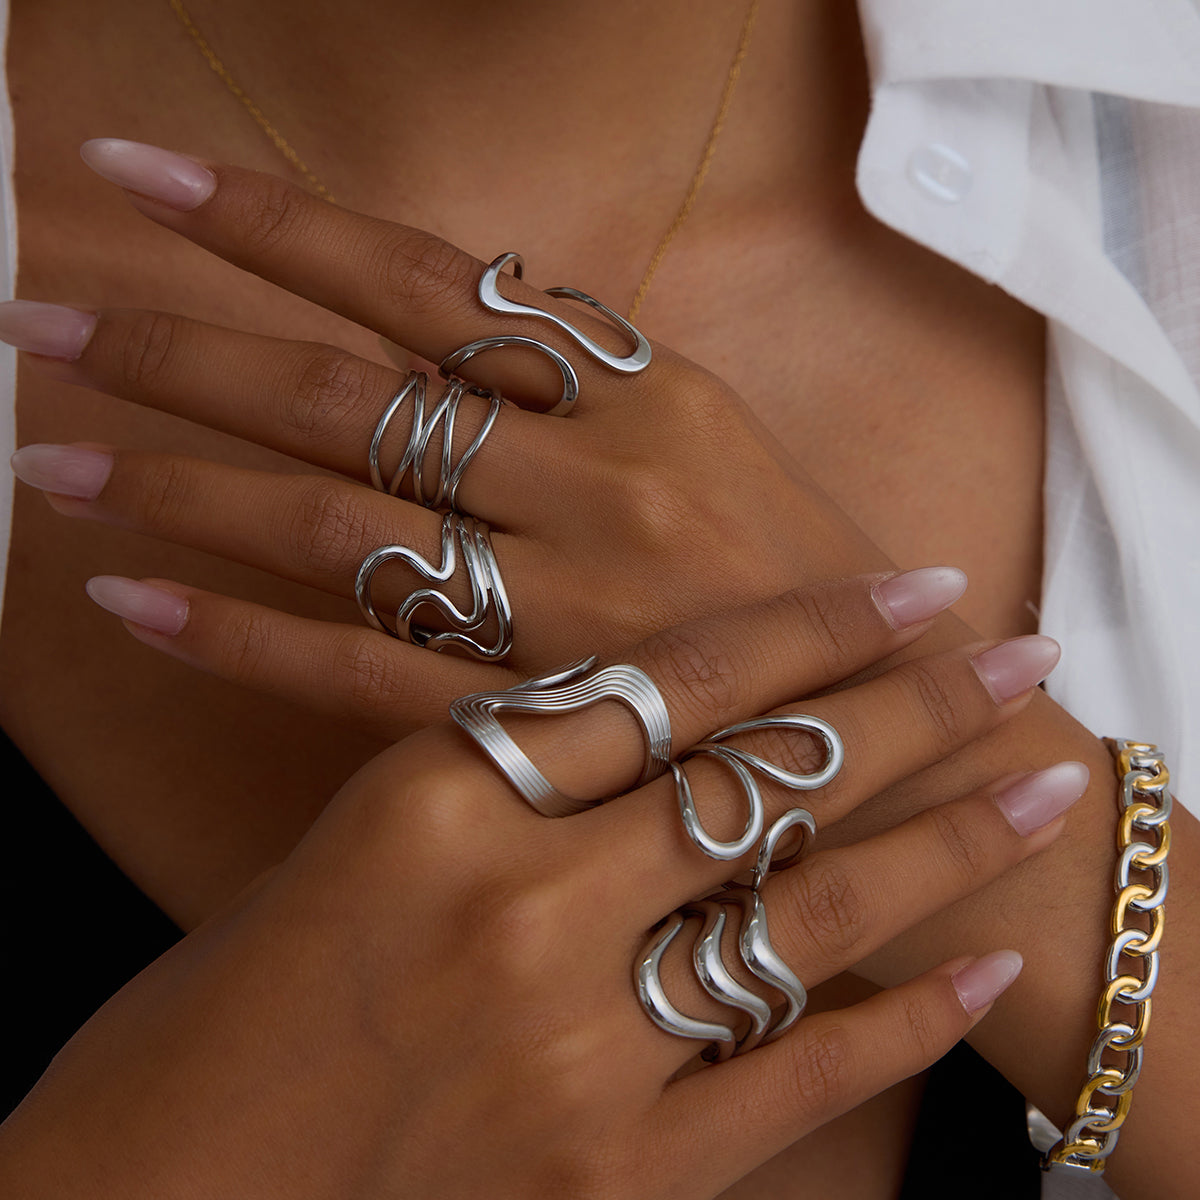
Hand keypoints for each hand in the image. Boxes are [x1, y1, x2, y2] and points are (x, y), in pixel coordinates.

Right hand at [0, 575, 1080, 1198]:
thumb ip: (490, 774)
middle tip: (1020, 659)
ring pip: (808, 917)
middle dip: (914, 711)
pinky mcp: (610, 1180)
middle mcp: (519, 912)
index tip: (908, 589)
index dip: (804, 628)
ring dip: (942, 843)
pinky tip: (979, 970)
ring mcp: (575, 1053)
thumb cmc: (220, 1010)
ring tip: (1039, 782)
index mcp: (433, 802)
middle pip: (764, 782)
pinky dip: (899, 1027)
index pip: (668, 686)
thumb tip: (624, 710)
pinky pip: (794, 1085)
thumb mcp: (346, 845)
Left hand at [9, 139, 894, 738]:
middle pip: (348, 397)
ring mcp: (564, 609)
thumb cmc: (815, 581)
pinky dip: (235, 636)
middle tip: (38, 319)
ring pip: (334, 526)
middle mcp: (596, 485)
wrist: (915, 736)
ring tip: (51, 463)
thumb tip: (459, 294)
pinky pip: (360, 672)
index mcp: (652, 393)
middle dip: (181, 349)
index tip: (141, 183)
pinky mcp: (541, 721)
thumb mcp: (725, 435)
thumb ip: (591, 370)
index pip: (429, 283)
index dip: (278, 229)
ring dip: (180, 487)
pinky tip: (132, 605)